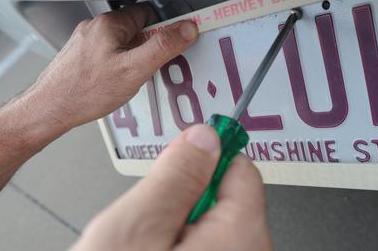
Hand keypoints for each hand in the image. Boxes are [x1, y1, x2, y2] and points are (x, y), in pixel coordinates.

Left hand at [18, 4, 197, 141]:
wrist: (49, 110)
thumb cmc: (84, 91)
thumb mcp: (134, 70)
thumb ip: (163, 47)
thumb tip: (186, 29)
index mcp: (110, 24)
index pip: (148, 13)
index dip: (164, 28)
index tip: (175, 40)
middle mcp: (95, 28)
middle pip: (135, 28)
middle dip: (147, 46)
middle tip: (150, 67)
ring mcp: (85, 42)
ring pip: (121, 42)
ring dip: (132, 56)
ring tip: (131, 78)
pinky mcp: (80, 57)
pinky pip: (108, 53)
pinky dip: (117, 65)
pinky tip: (115, 83)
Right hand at [71, 124, 271, 250]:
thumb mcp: (136, 227)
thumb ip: (174, 176)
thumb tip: (204, 137)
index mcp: (242, 237)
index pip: (241, 166)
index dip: (206, 153)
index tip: (185, 146)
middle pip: (225, 196)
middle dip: (183, 196)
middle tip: (148, 220)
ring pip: (209, 223)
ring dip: (175, 225)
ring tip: (142, 246)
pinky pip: (203, 245)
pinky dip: (176, 244)